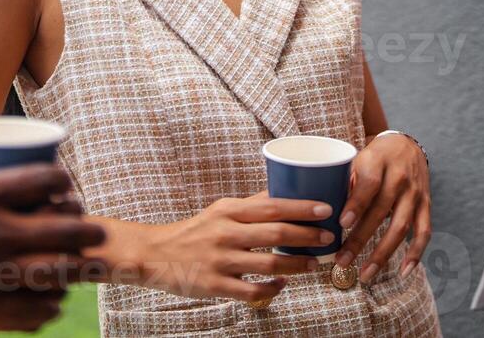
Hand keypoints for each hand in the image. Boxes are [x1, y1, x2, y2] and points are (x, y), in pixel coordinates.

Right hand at [0, 163, 107, 331]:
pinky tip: (51, 306)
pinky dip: (44, 310)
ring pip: (51, 274)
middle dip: (87, 230)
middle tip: (97, 231)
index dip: (62, 180)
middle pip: (61, 228)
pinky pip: (23, 313)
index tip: (67, 184)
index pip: (41, 179)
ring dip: (74, 271)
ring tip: (82, 270)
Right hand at [134, 191, 331, 302]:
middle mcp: (226, 233)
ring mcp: (220, 260)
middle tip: (328, 238)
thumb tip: (284, 193)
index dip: (301, 208)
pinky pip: (251, 290)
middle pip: (276, 233)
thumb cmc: (194, 231)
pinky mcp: (215, 285)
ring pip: (268, 264)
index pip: (272, 206)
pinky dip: (272, 288)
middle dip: (307, 237)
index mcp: (228, 211)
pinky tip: (283, 284)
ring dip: (296, 265)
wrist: (155, 254)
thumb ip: (250, 206)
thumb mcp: (220, 211)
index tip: (326, 209)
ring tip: (313, 264)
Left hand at [334, 133, 431, 283]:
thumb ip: (345, 183)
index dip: (356, 204)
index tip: (342, 224)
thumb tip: (326, 215)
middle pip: (381, 211)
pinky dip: (415, 254)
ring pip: (401, 226)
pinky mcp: (426, 204)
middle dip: (360, 239)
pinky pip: (423, 232)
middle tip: (342, 260)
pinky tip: (403, 272)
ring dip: (383, 253)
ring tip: (365, 273)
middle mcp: (400, 177)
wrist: (405, 144)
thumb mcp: (357, 159)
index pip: (369, 184)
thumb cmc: (373, 157)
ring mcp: (415, 193)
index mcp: (378, 161)